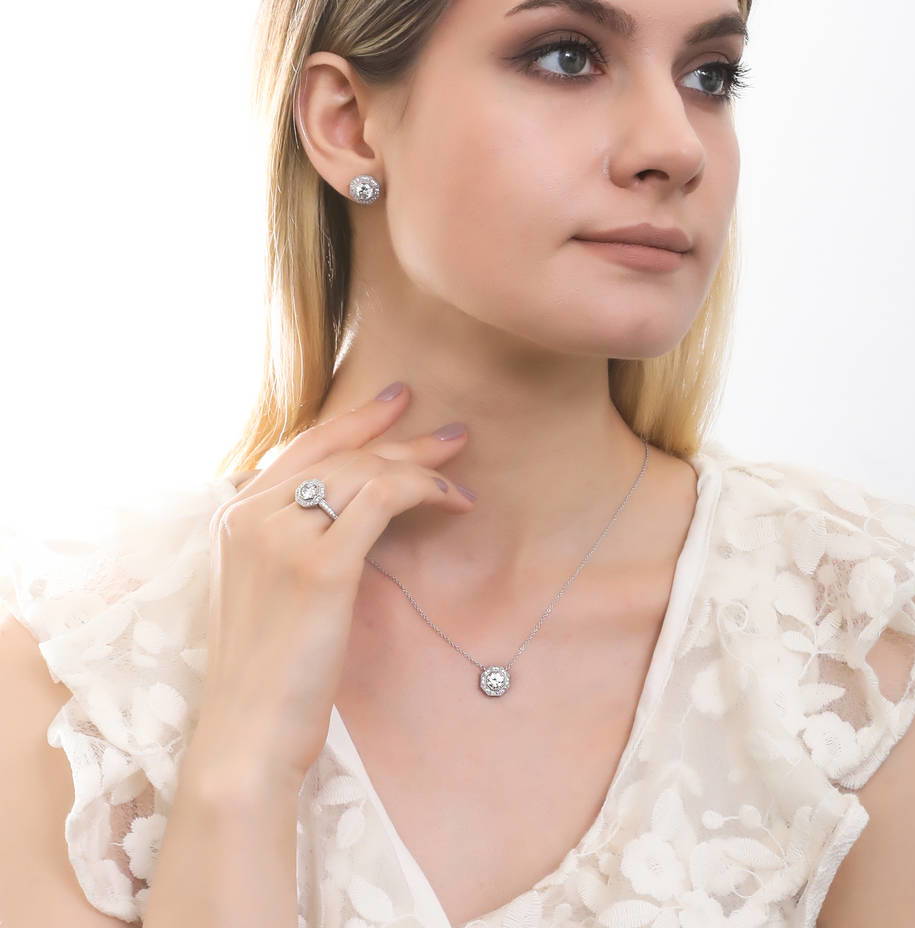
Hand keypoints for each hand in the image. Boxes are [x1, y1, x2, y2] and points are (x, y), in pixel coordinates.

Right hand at [190, 383, 474, 793]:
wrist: (248, 733)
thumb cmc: (267, 670)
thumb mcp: (267, 588)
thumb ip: (292, 539)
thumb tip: (353, 510)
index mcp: (234, 516)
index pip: (304, 448)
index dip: (354, 420)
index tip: (396, 401)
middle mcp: (251, 515)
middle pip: (340, 455)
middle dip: (401, 439)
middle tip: (453, 434)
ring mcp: (281, 537)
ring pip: (363, 472)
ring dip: (422, 468)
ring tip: (462, 477)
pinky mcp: (318, 566)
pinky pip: (381, 500)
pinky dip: (423, 491)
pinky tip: (454, 501)